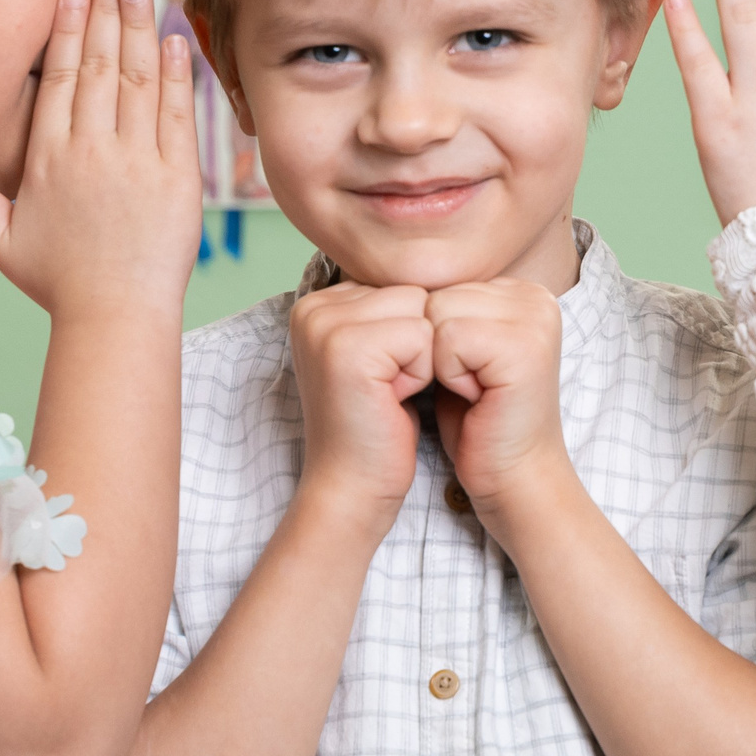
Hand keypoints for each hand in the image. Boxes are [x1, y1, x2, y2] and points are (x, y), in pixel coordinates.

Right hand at [0, 0, 201, 316]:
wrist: (116, 317)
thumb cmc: (58, 282)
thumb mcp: (1, 237)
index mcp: (50, 157)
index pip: (62, 78)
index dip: (70, 29)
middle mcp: (94, 150)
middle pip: (102, 65)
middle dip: (107, 11)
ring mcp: (139, 160)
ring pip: (140, 80)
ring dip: (140, 27)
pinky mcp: (178, 177)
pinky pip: (177, 115)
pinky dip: (176, 75)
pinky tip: (173, 40)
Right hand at [290, 282, 432, 528]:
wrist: (353, 486)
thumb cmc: (377, 426)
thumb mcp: (381, 355)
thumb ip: (391, 310)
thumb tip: (441, 269)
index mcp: (318, 303)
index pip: (400, 284)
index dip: (410, 334)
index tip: (384, 375)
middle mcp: (313, 307)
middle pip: (412, 291)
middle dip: (418, 341)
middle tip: (388, 387)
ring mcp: (325, 326)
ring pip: (420, 309)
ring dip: (422, 356)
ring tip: (390, 391)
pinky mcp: (347, 348)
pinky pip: (421, 335)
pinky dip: (420, 372)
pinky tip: (392, 399)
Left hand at [426, 279, 571, 523]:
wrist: (510, 477)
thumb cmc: (475, 421)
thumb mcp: (452, 352)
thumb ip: (437, 309)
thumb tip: (380, 276)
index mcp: (518, 291)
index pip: (436, 284)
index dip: (429, 337)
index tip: (463, 373)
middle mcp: (534, 296)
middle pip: (433, 295)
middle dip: (433, 348)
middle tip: (469, 386)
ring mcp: (534, 317)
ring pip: (436, 311)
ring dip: (438, 361)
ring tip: (472, 390)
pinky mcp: (524, 345)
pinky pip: (448, 337)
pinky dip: (448, 373)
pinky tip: (476, 396)